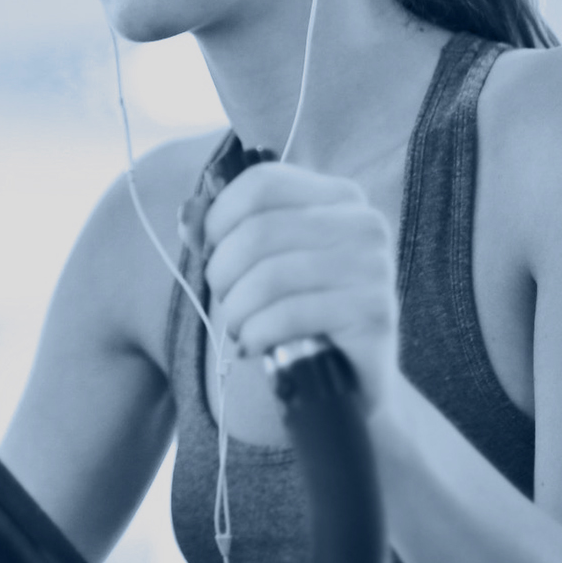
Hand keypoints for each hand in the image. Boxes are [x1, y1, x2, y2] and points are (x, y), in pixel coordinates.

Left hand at [202, 162, 398, 413]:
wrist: (349, 379)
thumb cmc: (299, 314)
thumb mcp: (263, 265)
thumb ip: (225, 233)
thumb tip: (187, 216)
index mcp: (339, 197)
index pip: (262, 183)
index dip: (219, 218)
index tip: (209, 251)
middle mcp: (364, 224)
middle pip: (259, 231)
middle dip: (223, 272)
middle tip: (225, 300)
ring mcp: (374, 267)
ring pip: (269, 276)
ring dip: (236, 310)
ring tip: (238, 328)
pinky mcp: (373, 312)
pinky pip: (288, 315)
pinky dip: (256, 334)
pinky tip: (254, 346)